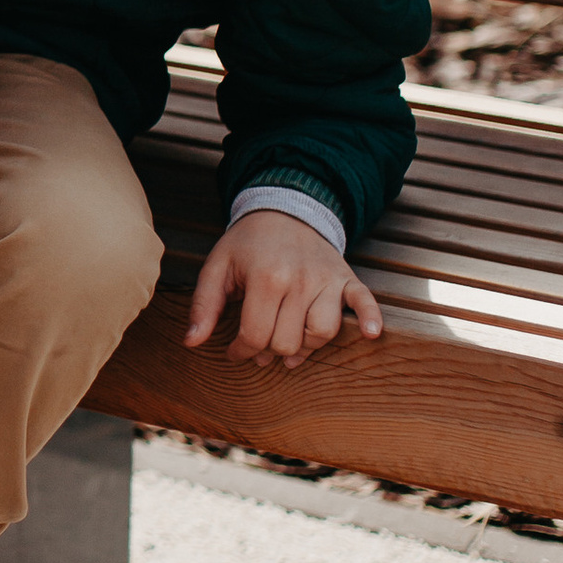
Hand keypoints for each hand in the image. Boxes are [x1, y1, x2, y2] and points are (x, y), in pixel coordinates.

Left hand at [183, 213, 381, 369]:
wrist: (284, 210)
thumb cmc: (247, 244)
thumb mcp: (217, 267)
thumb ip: (204, 305)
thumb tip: (191, 342)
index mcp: (265, 278)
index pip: (256, 336)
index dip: (241, 352)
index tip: (235, 351)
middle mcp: (299, 280)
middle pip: (288, 341)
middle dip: (269, 351)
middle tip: (260, 346)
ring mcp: (326, 280)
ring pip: (322, 332)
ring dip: (306, 346)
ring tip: (290, 344)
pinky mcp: (346, 278)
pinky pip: (364, 302)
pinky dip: (370, 319)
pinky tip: (371, 335)